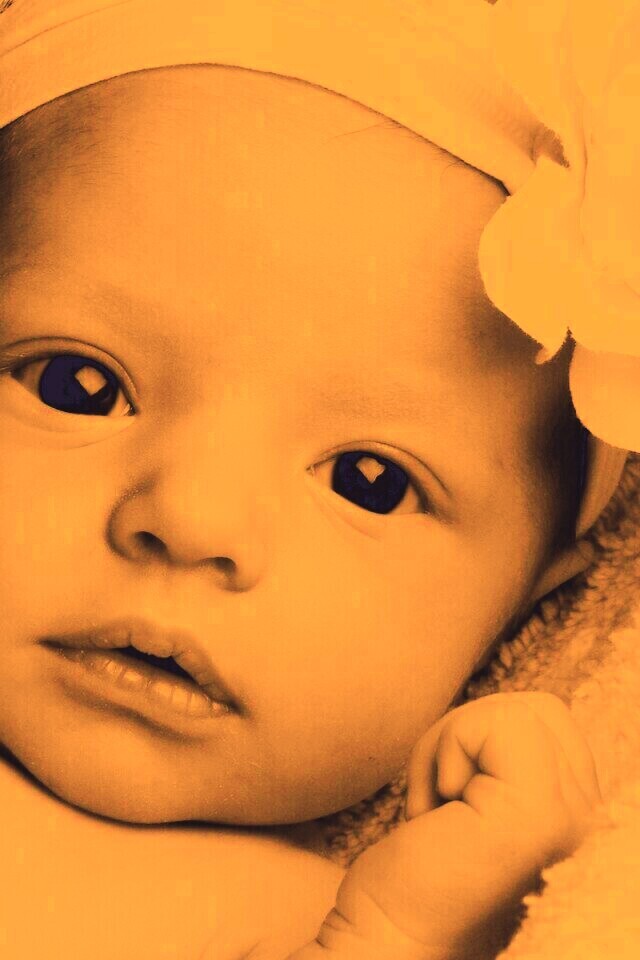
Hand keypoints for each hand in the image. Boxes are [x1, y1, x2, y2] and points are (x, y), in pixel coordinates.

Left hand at [311, 693, 602, 959]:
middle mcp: (590, 819)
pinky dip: (445, 747)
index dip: (483, 740)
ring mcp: (573, 819)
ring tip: (441, 808)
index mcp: (581, 815)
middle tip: (444, 800)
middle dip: (469, 736)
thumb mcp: (482, 797)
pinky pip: (493, 722)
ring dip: (451, 744)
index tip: (456, 799)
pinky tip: (436, 811)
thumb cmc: (420, 870)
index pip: (550, 716)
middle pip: (535, 708)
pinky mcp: (539, 815)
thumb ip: (513, 759)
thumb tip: (514, 709)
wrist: (389, 939)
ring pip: (513, 710)